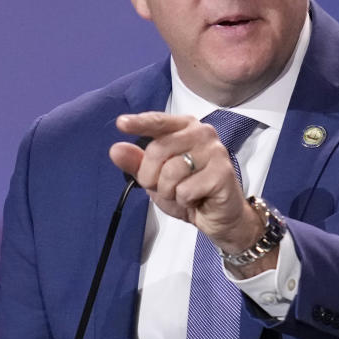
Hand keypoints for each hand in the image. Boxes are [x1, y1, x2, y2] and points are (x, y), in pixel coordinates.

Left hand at [109, 112, 263, 255]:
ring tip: (184, 193)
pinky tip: (197, 199)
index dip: (139, 122)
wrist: (218, 217)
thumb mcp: (156, 178)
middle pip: (158, 150)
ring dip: (169, 191)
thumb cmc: (188, 192)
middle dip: (152, 177)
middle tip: (166, 187)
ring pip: (171, 171)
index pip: (159, 121)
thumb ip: (137, 163)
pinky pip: (185, 190)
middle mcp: (202, 133)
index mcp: (185, 127)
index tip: (121, 124)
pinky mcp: (222, 173)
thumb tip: (116, 149)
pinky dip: (185, 201)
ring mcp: (215, 151)